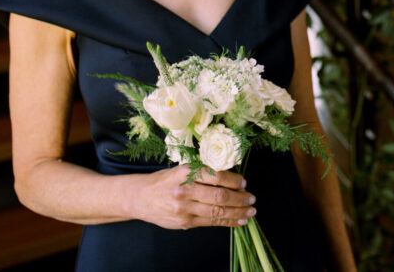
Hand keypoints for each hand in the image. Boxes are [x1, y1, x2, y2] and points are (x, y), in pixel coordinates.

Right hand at [132, 165, 255, 229]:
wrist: (140, 197)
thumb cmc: (165, 180)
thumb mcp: (182, 169)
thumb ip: (203, 173)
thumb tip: (232, 178)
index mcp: (186, 173)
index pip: (216, 176)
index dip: (234, 181)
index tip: (244, 183)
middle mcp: (185, 191)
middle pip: (219, 196)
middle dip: (240, 199)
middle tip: (252, 199)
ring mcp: (184, 209)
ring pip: (217, 212)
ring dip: (238, 212)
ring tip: (250, 211)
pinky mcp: (184, 223)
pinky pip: (211, 223)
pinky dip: (228, 222)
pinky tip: (239, 220)